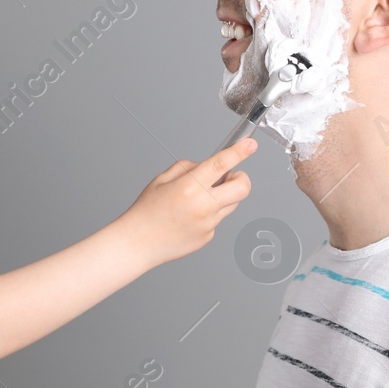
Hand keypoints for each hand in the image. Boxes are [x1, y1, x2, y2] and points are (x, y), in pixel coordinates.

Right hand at [116, 136, 255, 268]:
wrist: (138, 242)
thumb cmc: (147, 211)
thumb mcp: (161, 179)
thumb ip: (188, 168)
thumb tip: (208, 166)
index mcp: (189, 187)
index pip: (222, 164)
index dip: (240, 152)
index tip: (250, 145)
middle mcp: (202, 205)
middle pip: (242, 188)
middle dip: (241, 178)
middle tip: (230, 177)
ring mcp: (208, 223)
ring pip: (232, 204)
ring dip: (224, 196)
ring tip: (198, 200)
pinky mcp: (208, 236)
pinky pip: (217, 219)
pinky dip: (209, 214)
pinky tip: (189, 218)